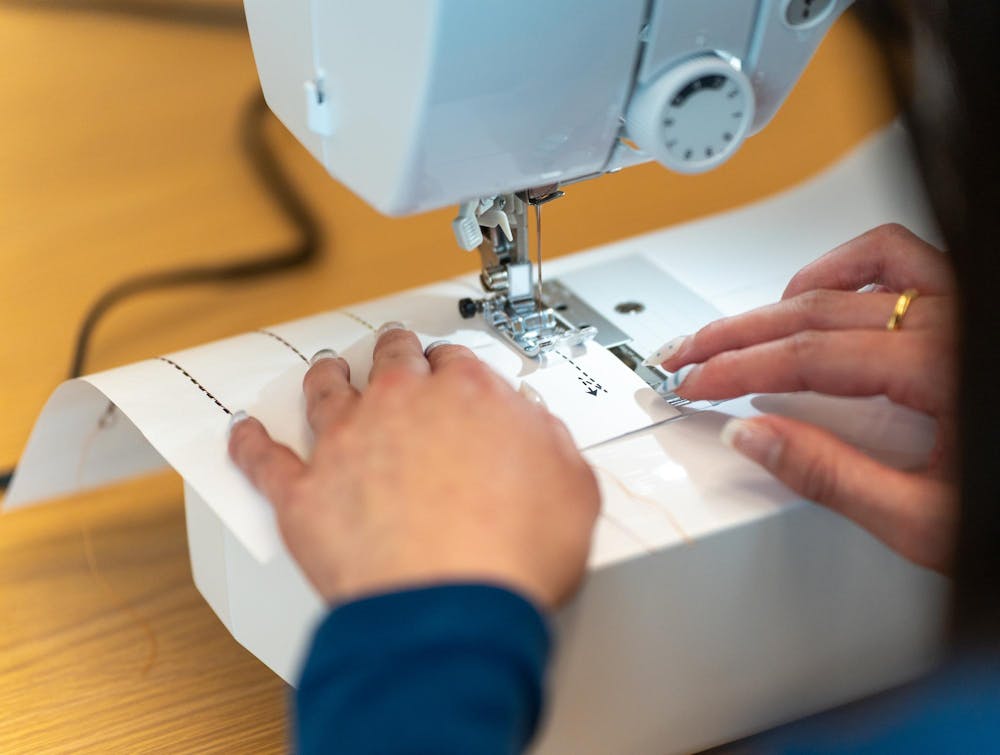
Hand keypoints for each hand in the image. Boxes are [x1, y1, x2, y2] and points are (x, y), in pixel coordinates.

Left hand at [228, 327, 599, 608]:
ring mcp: (345, 446)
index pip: (455, 361)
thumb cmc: (513, 557)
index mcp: (468, 396)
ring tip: (326, 368)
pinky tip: (243, 432)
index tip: (450, 371)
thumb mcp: (573, 488)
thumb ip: (550, 444)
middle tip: (394, 347)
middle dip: (394, 349)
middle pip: (391, 359)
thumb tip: (536, 427)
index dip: (452, 366)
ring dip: (326, 375)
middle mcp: (400, 406)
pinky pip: (264, 458)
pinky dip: (250, 442)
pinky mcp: (303, 495)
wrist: (452, 611)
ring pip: (326, 392)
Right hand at [651, 224, 957, 570]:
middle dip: (735, 334)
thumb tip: (756, 440)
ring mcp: (959, 307)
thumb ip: (833, 478)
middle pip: (812, 310)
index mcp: (936, 372)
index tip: (693, 383)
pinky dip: (846, 267)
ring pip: (852, 273)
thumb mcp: (924, 521)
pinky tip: (818, 293)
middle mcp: (949, 324)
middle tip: (686, 353)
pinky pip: (896, 259)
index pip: (805, 357)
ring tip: (741, 326)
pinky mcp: (962, 308)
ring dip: (783, 298)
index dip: (736, 368)